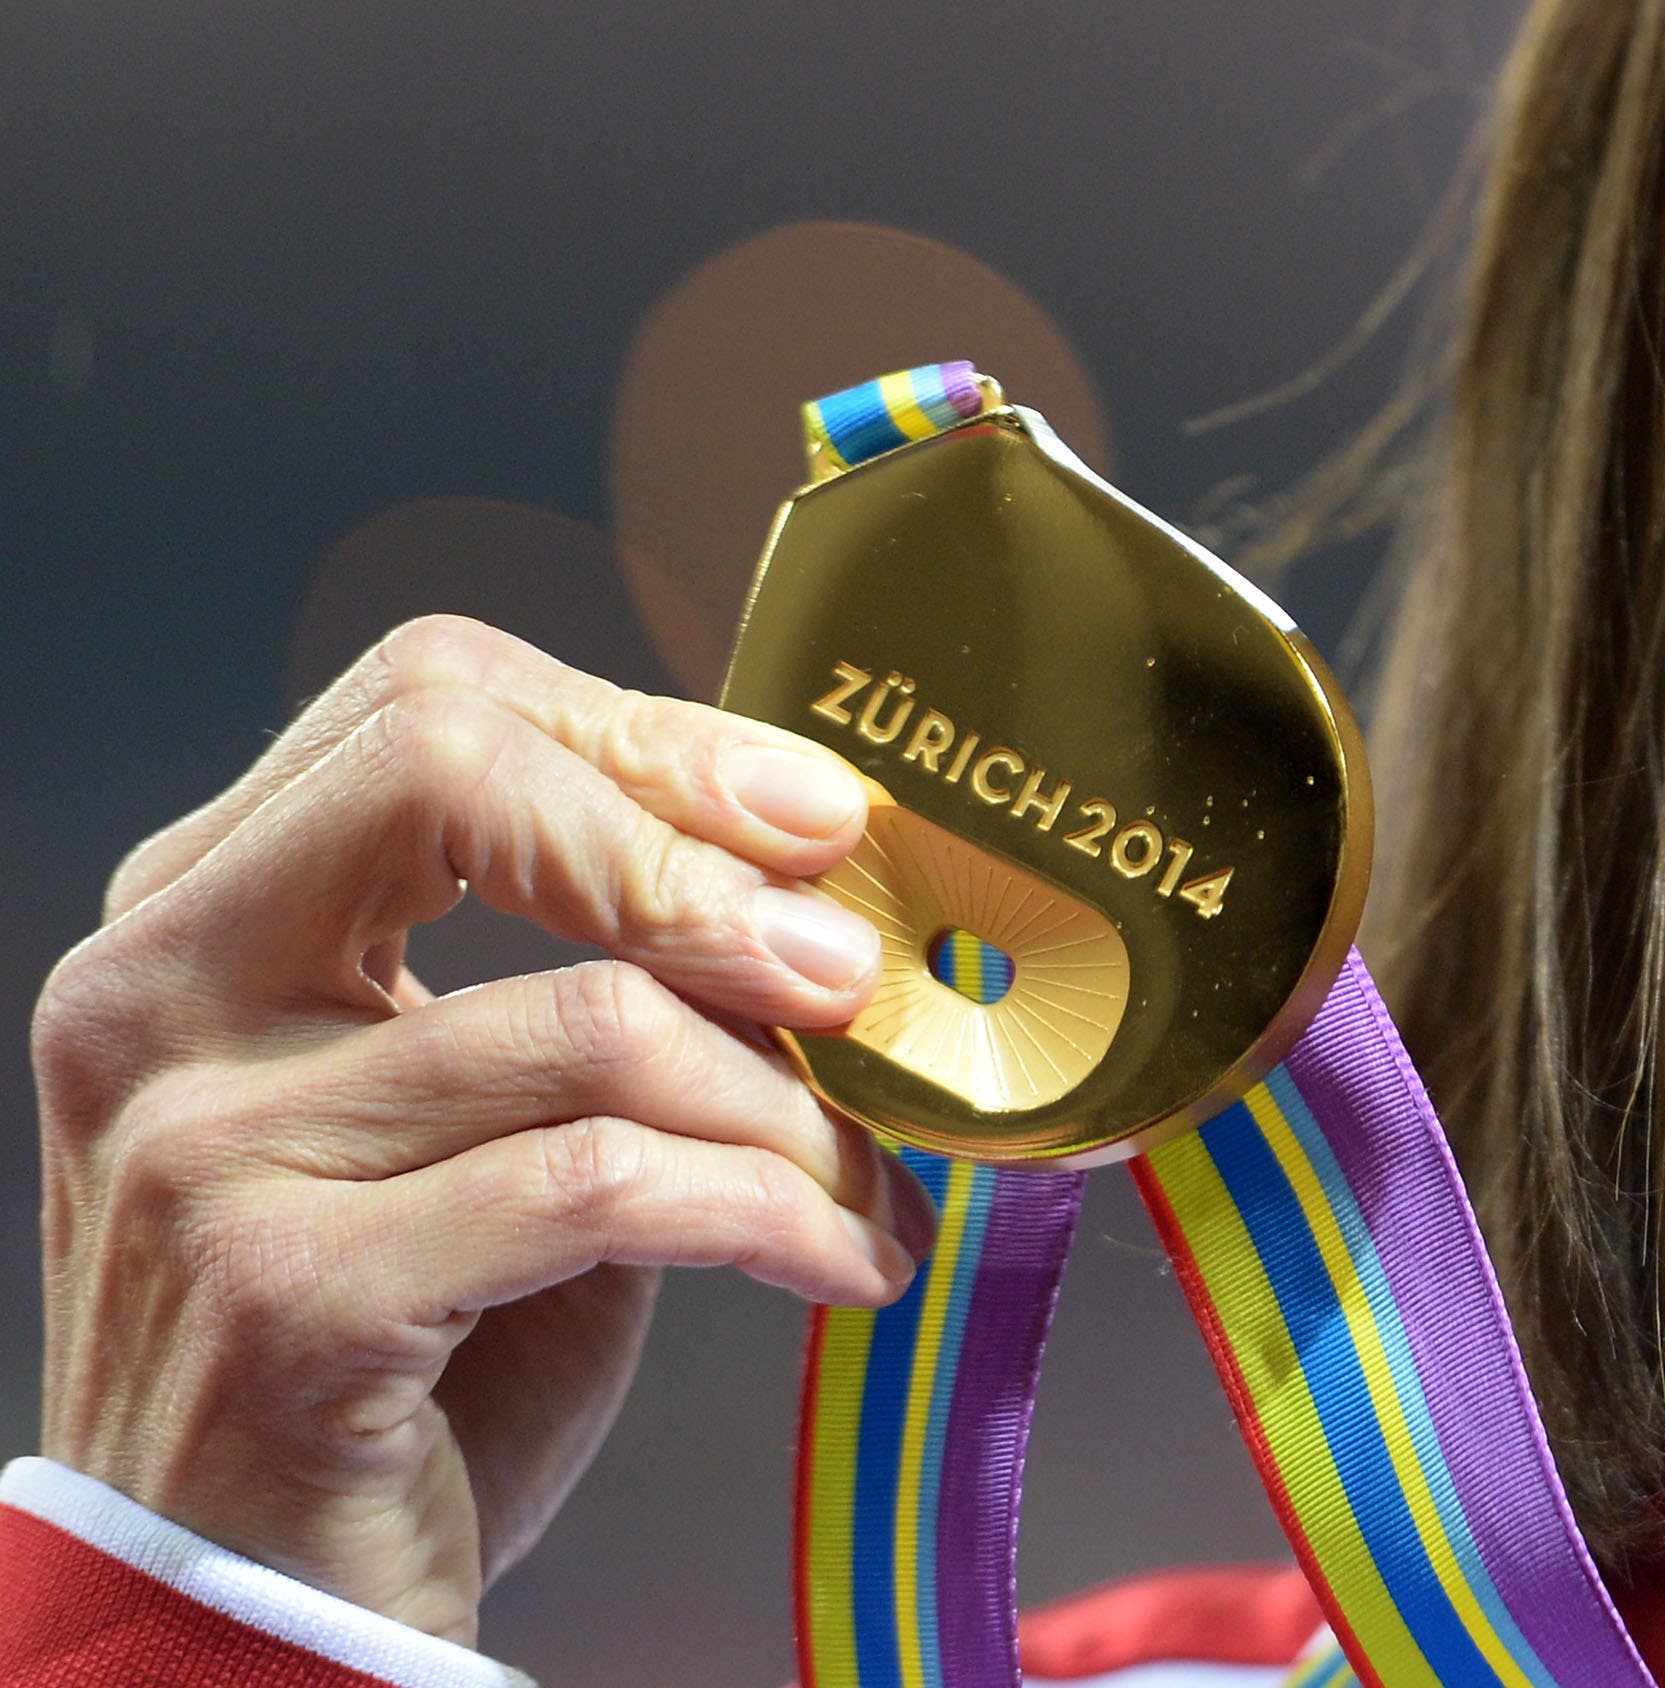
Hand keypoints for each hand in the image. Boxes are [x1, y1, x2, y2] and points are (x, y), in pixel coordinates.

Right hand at [30, 615, 929, 1646]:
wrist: (249, 1610)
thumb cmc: (406, 1350)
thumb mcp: (480, 1121)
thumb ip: (593, 972)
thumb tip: (830, 870)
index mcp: (197, 918)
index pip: (423, 703)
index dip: (646, 734)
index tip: (816, 818)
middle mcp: (159, 1003)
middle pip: (447, 772)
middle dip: (693, 851)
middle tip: (848, 964)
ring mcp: (202, 1149)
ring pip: (589, 1020)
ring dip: (790, 1109)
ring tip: (869, 1181)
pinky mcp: (288, 1297)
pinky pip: (603, 1183)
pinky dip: (770, 1213)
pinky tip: (839, 1261)